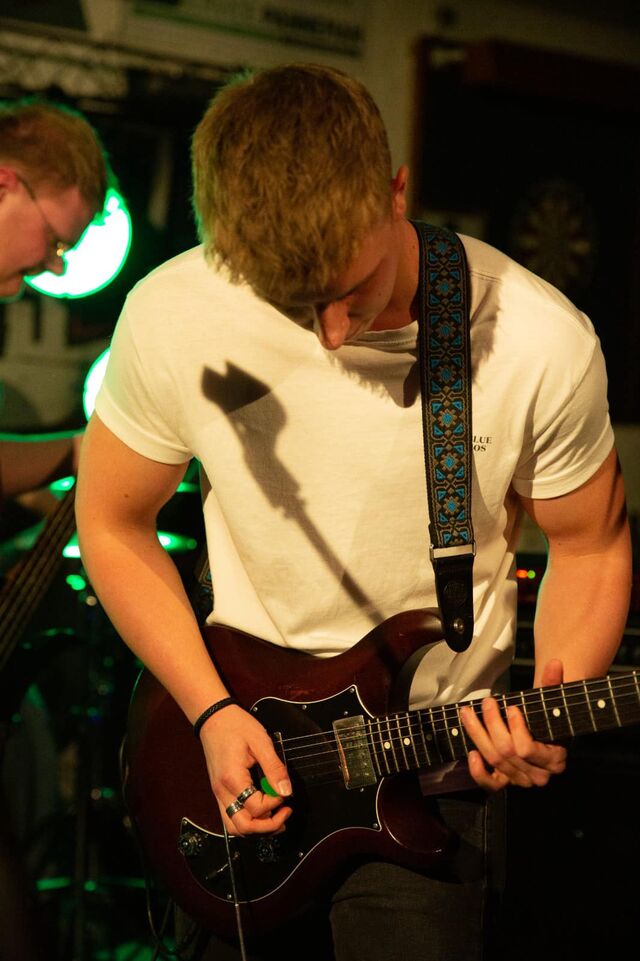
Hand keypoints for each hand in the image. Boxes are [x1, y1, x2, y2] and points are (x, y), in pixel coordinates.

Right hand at [199, 704, 292, 834]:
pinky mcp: (219, 792)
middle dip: (267, 827)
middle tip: (284, 814)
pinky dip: (248, 821)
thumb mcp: (261, 742)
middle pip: (243, 827)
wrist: (214, 718)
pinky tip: (261, 811)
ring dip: (256, 828)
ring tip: (275, 818)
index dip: (275, 804)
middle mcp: (222, 791)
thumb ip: (274, 768)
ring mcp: (218, 793)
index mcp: (232, 779)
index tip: (285, 792)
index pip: (256, 808)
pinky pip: (231, 817)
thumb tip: (286, 791)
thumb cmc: (236, 726)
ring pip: (235, 827)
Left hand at [459, 659, 567, 791]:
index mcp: (555, 758)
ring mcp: (521, 780)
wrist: (545, 732)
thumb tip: (555, 663)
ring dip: (478, 735)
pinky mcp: (507, 782)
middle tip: (486, 702)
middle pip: (507, 753)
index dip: (516, 728)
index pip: (528, 749)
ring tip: (468, 714)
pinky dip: (478, 771)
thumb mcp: (551, 701)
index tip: (510, 707)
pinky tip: (471, 752)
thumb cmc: (547, 717)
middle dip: (492, 724)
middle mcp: (539, 774)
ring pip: (495, 761)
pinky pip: (491, 785)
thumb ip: (553, 683)